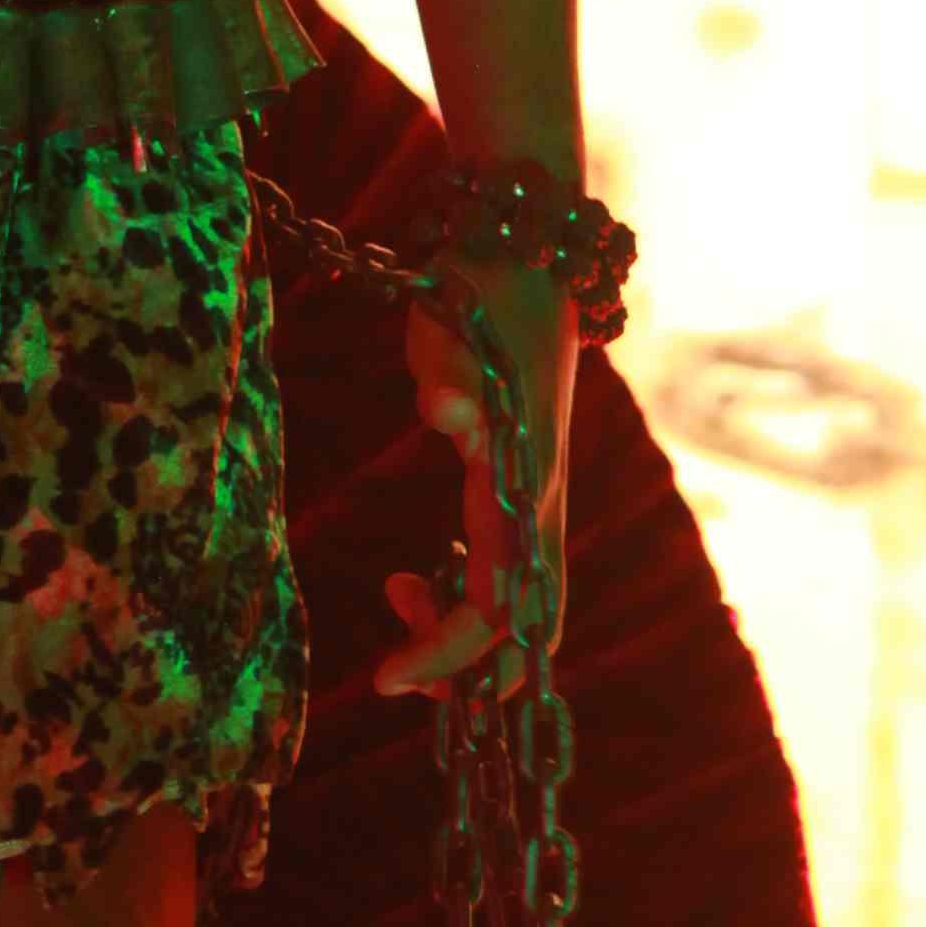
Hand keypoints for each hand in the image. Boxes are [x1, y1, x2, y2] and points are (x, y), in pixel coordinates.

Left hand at [375, 250, 576, 706]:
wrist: (526, 247)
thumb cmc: (480, 288)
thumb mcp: (450, 326)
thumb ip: (446, 376)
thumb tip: (441, 415)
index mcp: (527, 485)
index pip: (500, 609)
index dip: (447, 654)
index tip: (382, 679)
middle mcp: (543, 502)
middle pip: (528, 628)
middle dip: (468, 671)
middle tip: (392, 673)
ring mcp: (540, 493)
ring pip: (523, 605)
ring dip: (464, 631)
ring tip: (396, 597)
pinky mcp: (525, 480)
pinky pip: (508, 570)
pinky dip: (465, 592)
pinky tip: (415, 574)